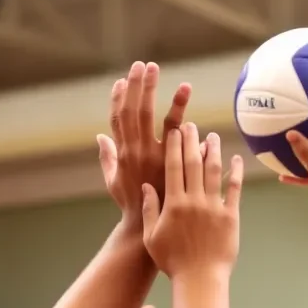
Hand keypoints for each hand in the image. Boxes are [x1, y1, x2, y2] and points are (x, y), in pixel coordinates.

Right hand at [98, 61, 190, 228]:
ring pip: (172, 129)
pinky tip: (208, 125)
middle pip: (142, 115)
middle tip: (147, 65)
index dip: (122, 97)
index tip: (125, 77)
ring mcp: (164, 167)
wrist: (146, 242)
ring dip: (176, 103)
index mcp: (125, 157)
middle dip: (143, 88)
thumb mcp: (113, 185)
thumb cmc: (130, 213)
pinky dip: (202, 143)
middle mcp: (142, 158)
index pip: (120, 120)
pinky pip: (194, 153)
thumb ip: (107, 159)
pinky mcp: (181, 174)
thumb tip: (100, 137)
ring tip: (184, 84)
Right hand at [141, 125, 243, 277]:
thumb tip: (146, 186)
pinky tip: (236, 159)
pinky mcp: (230, 216)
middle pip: (193, 163)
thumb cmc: (173, 262)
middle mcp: (194, 201)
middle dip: (191, 141)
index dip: (173, 146)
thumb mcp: (152, 237)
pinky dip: (235, 172)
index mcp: (173, 204)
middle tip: (191, 125)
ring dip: (213, 151)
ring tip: (212, 137)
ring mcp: (214, 207)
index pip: (172, 167)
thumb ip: (149, 210)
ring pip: (214, 171)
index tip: (173, 130)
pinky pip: (234, 189)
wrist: (200, 280)